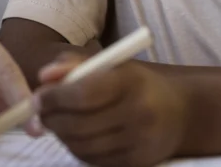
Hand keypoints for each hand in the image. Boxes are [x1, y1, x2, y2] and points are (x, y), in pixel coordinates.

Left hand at [35, 54, 189, 166]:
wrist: (181, 112)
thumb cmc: (138, 84)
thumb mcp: (112, 64)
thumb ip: (76, 64)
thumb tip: (44, 76)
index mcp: (131, 81)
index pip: (83, 93)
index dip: (55, 97)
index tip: (38, 97)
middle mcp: (139, 112)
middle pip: (79, 124)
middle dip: (51, 119)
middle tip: (39, 112)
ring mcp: (139, 141)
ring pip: (83, 145)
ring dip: (61, 135)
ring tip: (56, 123)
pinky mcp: (137, 162)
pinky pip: (94, 160)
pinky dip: (77, 148)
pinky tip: (76, 136)